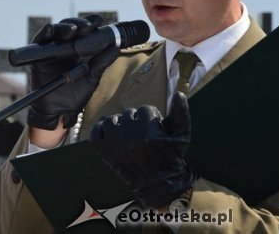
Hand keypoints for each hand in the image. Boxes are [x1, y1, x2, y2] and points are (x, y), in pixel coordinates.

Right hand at [27, 14, 118, 129]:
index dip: (90, 23)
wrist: (58, 112)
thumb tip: (116, 47)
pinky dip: (44, 33)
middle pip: (70, 27)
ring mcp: (51, 50)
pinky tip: (50, 29)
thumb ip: (102, 62)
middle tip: (88, 25)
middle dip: (79, 23)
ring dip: (65, 27)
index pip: (84, 31)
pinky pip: (39, 41)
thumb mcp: (92, 77)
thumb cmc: (75, 95)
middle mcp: (64, 47)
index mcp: (78, 49)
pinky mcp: (37, 56)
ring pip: (56, 31)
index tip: (99, 20)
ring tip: (74, 30)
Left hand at [89, 92, 195, 207]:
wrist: (158, 184)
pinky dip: (101, 130)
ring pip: (112, 120)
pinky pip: (96, 132)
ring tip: (126, 132)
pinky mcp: (104, 153)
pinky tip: (110, 134)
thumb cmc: (171, 158)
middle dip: (136, 120)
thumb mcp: (182, 136)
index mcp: (149, 133)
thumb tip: (179, 94)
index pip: (146, 110)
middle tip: (141, 132)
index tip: (154, 127)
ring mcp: (115, 145)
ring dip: (119, 124)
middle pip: (129, 114)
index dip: (151, 117)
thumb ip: (181, 113)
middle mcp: (130, 138)